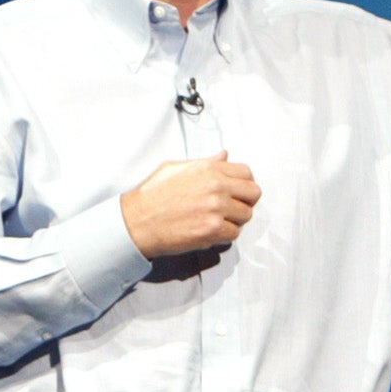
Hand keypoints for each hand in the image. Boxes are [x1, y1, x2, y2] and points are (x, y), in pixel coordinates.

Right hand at [120, 152, 260, 258]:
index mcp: (209, 169)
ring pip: (245, 216)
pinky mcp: (212, 230)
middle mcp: (216, 187)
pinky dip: (225, 235)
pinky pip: (234, 234)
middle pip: (253, 194)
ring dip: (235, 219)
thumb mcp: (176, 168)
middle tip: (232, 207)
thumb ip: (205, 163)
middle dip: (245, 201)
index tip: (237, 191)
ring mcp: (216, 209)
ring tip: (218, 220)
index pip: (246, 173)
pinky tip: (210, 230)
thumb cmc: (152, 195)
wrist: (137, 221)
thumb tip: (224, 156)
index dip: (244, 183)